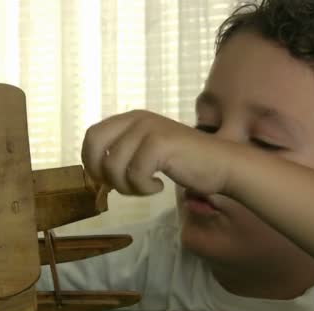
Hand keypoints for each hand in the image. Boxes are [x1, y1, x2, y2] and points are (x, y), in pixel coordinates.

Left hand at [81, 110, 233, 195]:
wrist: (222, 164)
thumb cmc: (184, 162)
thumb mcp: (146, 151)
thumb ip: (122, 153)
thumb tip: (94, 173)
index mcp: (131, 118)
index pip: (92, 135)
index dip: (91, 161)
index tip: (105, 179)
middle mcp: (137, 119)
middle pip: (95, 146)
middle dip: (101, 173)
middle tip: (120, 186)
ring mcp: (148, 129)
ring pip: (113, 166)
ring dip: (126, 186)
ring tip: (146, 187)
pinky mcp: (160, 144)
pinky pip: (135, 174)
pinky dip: (143, 188)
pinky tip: (158, 186)